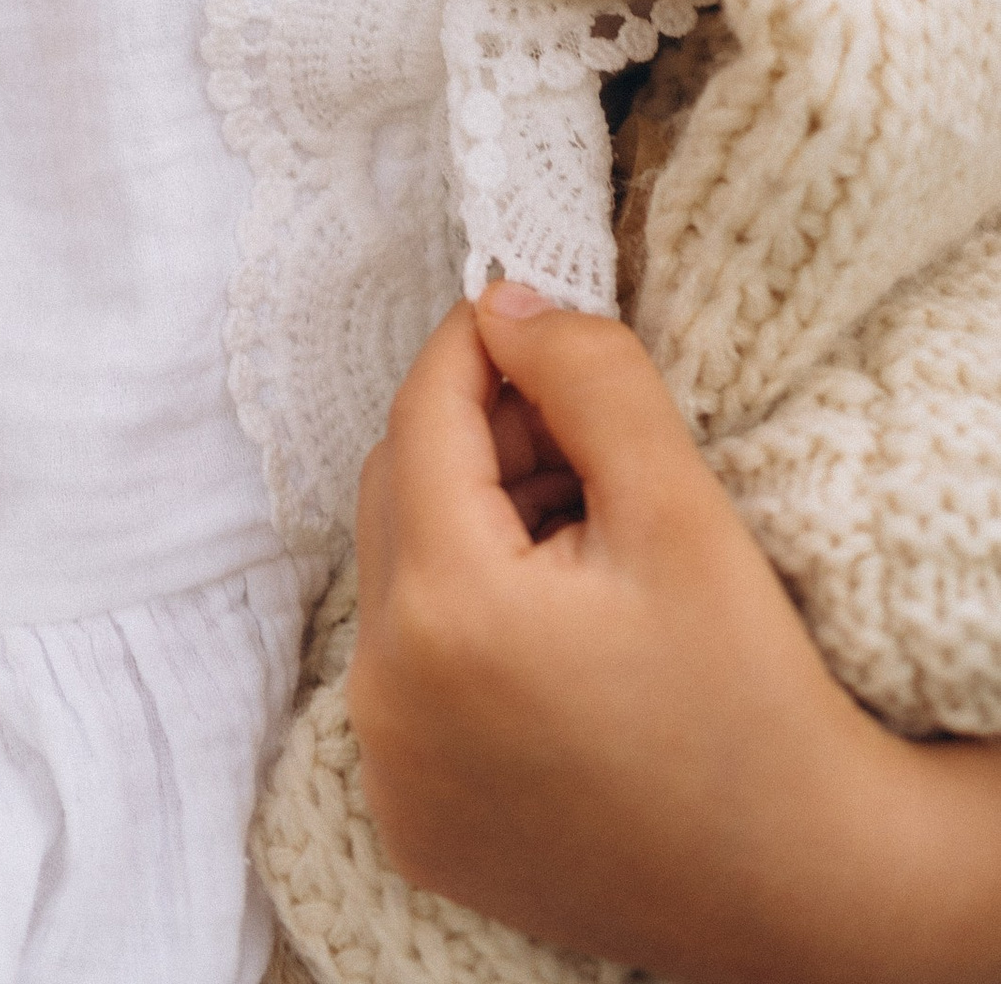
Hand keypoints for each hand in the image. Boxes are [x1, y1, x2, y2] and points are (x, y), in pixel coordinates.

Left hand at [350, 286, 995, 983]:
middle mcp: (384, 699)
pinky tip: (556, 624)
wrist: (803, 885)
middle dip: (476, 440)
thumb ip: (587, 377)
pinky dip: (460, 626)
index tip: (527, 315)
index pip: (421, 417)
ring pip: (400, 583)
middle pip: (398, 496)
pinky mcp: (415, 822)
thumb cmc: (752, 696)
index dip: (473, 349)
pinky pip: (407, 677)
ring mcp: (391, 772)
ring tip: (579, 528)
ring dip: (469, 530)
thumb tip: (501, 303)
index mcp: (442, 611)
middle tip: (573, 430)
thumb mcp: (678, 506)